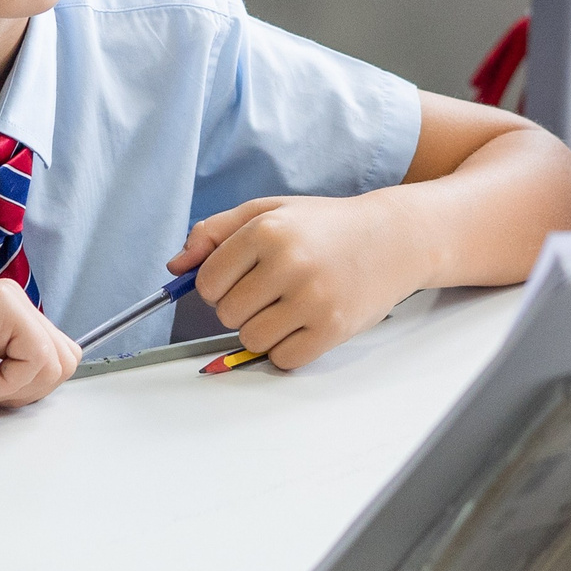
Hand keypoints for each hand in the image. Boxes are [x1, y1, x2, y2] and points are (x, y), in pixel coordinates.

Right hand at [0, 280, 80, 409]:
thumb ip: (15, 372)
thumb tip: (48, 385)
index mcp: (11, 317)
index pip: (58, 358)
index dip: (30, 390)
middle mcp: (14, 302)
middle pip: (65, 359)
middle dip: (29, 392)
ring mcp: (8, 299)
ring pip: (55, 361)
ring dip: (14, 390)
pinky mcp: (0, 305)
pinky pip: (34, 357)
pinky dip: (3, 384)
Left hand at [170, 195, 417, 369]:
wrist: (394, 238)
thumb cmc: (326, 226)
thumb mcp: (270, 211)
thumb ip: (215, 233)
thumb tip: (176, 267)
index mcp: (267, 229)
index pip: (208, 282)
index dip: (219, 285)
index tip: (242, 278)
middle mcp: (289, 262)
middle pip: (227, 314)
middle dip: (242, 307)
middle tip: (272, 291)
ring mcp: (313, 297)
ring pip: (251, 340)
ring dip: (264, 330)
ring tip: (290, 307)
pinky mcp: (332, 328)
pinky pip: (283, 359)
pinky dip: (287, 349)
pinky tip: (305, 324)